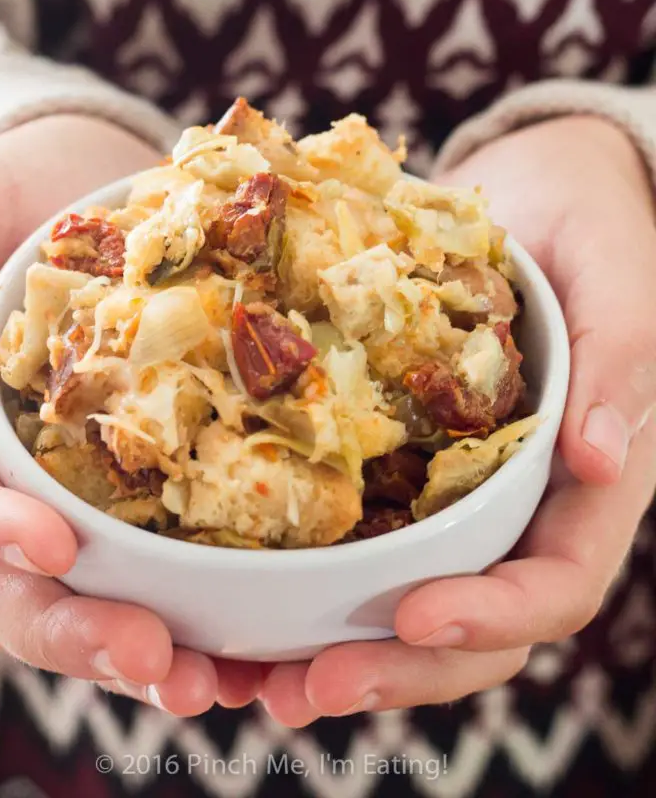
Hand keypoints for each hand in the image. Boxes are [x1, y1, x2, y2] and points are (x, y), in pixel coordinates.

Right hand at [0, 114, 262, 713]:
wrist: (100, 188)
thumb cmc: (13, 199)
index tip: (52, 542)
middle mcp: (15, 485)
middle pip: (21, 588)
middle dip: (79, 631)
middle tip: (154, 657)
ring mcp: (90, 496)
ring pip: (100, 601)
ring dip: (155, 654)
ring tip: (221, 681)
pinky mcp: (164, 489)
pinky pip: (179, 567)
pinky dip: (214, 618)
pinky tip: (264, 647)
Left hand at [260, 115, 655, 724]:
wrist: (534, 188)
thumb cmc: (590, 223)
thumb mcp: (617, 276)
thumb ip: (620, 362)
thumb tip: (603, 463)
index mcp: (589, 482)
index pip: (556, 582)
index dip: (491, 614)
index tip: (410, 613)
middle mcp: (526, 504)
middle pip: (477, 623)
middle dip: (400, 666)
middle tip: (305, 688)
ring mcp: (467, 491)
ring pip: (418, 598)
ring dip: (350, 651)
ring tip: (259, 681)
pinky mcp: (412, 464)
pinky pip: (372, 539)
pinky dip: (323, 584)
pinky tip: (256, 607)